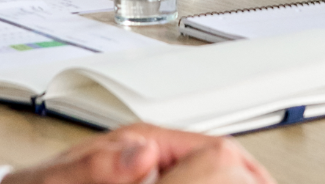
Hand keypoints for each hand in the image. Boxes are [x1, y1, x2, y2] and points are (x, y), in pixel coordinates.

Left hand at [1, 125, 273, 183]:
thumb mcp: (62, 183)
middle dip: (243, 175)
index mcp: (138, 144)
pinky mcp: (135, 178)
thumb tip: (142, 151)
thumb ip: (100, 170)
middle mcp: (144, 152)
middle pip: (213, 160)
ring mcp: (142, 168)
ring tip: (253, 183)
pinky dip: (203, 178)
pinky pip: (180, 174)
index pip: (212, 149)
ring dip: (228, 178)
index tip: (261, 182)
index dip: (243, 171)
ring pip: (199, 169)